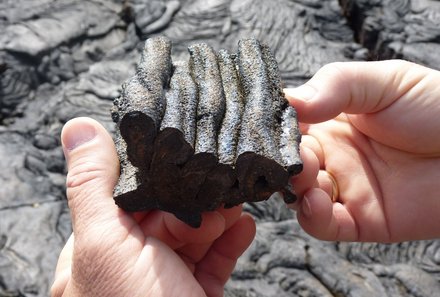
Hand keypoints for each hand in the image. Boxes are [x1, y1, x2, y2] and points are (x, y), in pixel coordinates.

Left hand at [51, 118, 255, 296]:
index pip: (127, 196)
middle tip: (224, 180)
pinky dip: (230, 242)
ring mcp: (164, 282)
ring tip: (238, 200)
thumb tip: (78, 127)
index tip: (186, 156)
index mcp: (98, 249)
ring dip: (219, 215)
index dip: (158, 176)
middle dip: (197, 196)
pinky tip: (244, 226)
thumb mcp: (106, 245)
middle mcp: (129, 265)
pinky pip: (213, 261)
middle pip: (166, 214)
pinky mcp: (194, 295)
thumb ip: (93, 187)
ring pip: (195, 235)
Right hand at [286, 60, 439, 241]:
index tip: (267, 126)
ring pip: (300, 195)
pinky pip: (325, 225)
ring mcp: (346, 189)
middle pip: (289, 163)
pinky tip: (316, 201)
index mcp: (333, 122)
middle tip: (289, 154)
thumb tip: (288, 99)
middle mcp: (334, 156)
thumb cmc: (437, 108)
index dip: (275, 128)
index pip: (290, 126)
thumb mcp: (384, 82)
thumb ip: (335, 86)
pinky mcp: (361, 220)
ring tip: (307, 174)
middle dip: (282, 161)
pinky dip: (312, 217)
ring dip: (296, 187)